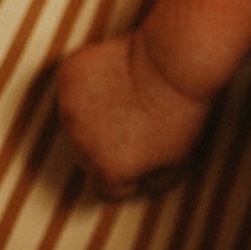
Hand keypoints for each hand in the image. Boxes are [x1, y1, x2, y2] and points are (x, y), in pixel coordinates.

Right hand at [54, 29, 213, 197]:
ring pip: (77, 121)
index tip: (142, 156)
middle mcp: (80, 146)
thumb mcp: (180, 157)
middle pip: (88, 157)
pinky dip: (88, 82)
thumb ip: (155, 180)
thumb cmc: (182, 109)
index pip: (106, 190)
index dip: (127, 177)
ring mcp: (69, 110)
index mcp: (107, 170)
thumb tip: (142, 185)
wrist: (176, 59)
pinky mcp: (68, 78)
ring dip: (95, 113)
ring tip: (128, 93)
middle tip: (138, 119)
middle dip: (108, 145)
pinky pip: (74, 87)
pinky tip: (116, 72)